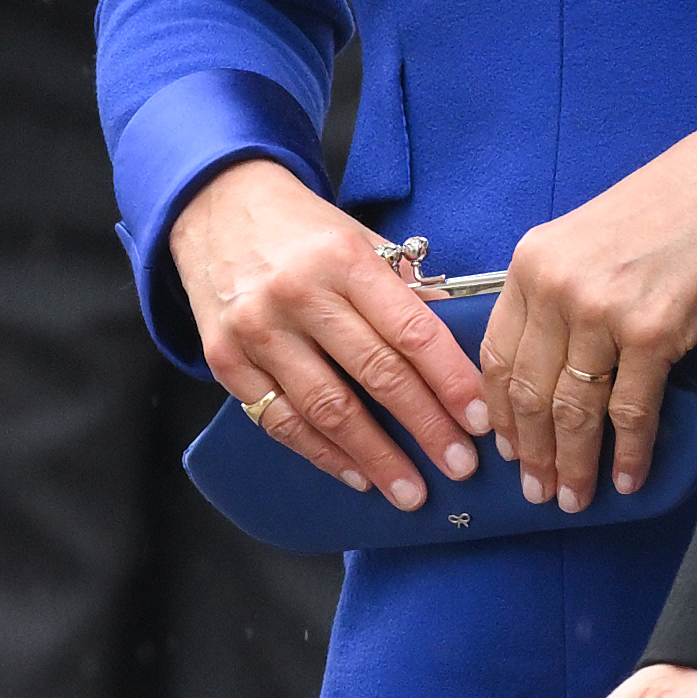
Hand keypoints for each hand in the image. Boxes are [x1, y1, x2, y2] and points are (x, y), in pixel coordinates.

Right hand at [168, 157, 493, 511]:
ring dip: (376, 457)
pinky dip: (322, 453)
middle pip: (376, 375)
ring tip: (411, 490)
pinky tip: (357, 475)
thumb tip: (456, 353)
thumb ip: (402, 293)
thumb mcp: (358, 241)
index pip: (411, 331)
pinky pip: (281, 420)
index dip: (450, 380)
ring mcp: (258, 330)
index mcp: (344, 259)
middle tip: (461, 466)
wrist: (215, 206)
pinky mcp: (225, 359)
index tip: (480, 420)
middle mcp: (299, 295)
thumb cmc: (303, 230)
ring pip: (328, 408)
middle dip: (425, 427)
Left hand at [483, 118, 696, 514]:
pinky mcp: (656, 333)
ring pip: (575, 411)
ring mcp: (605, 311)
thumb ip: (555, 296)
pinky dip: (629, 453)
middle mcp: (558, 288)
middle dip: (531, 453)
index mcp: (532, 263)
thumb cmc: (665, 212)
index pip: (495, 355)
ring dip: (573, 464)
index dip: (499, 412)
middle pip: (529, 392)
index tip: (505, 447)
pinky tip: (629, 477)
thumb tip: (545, 371)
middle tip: (537, 490)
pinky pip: (632, 411)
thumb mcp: (583, 240)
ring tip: (575, 496)